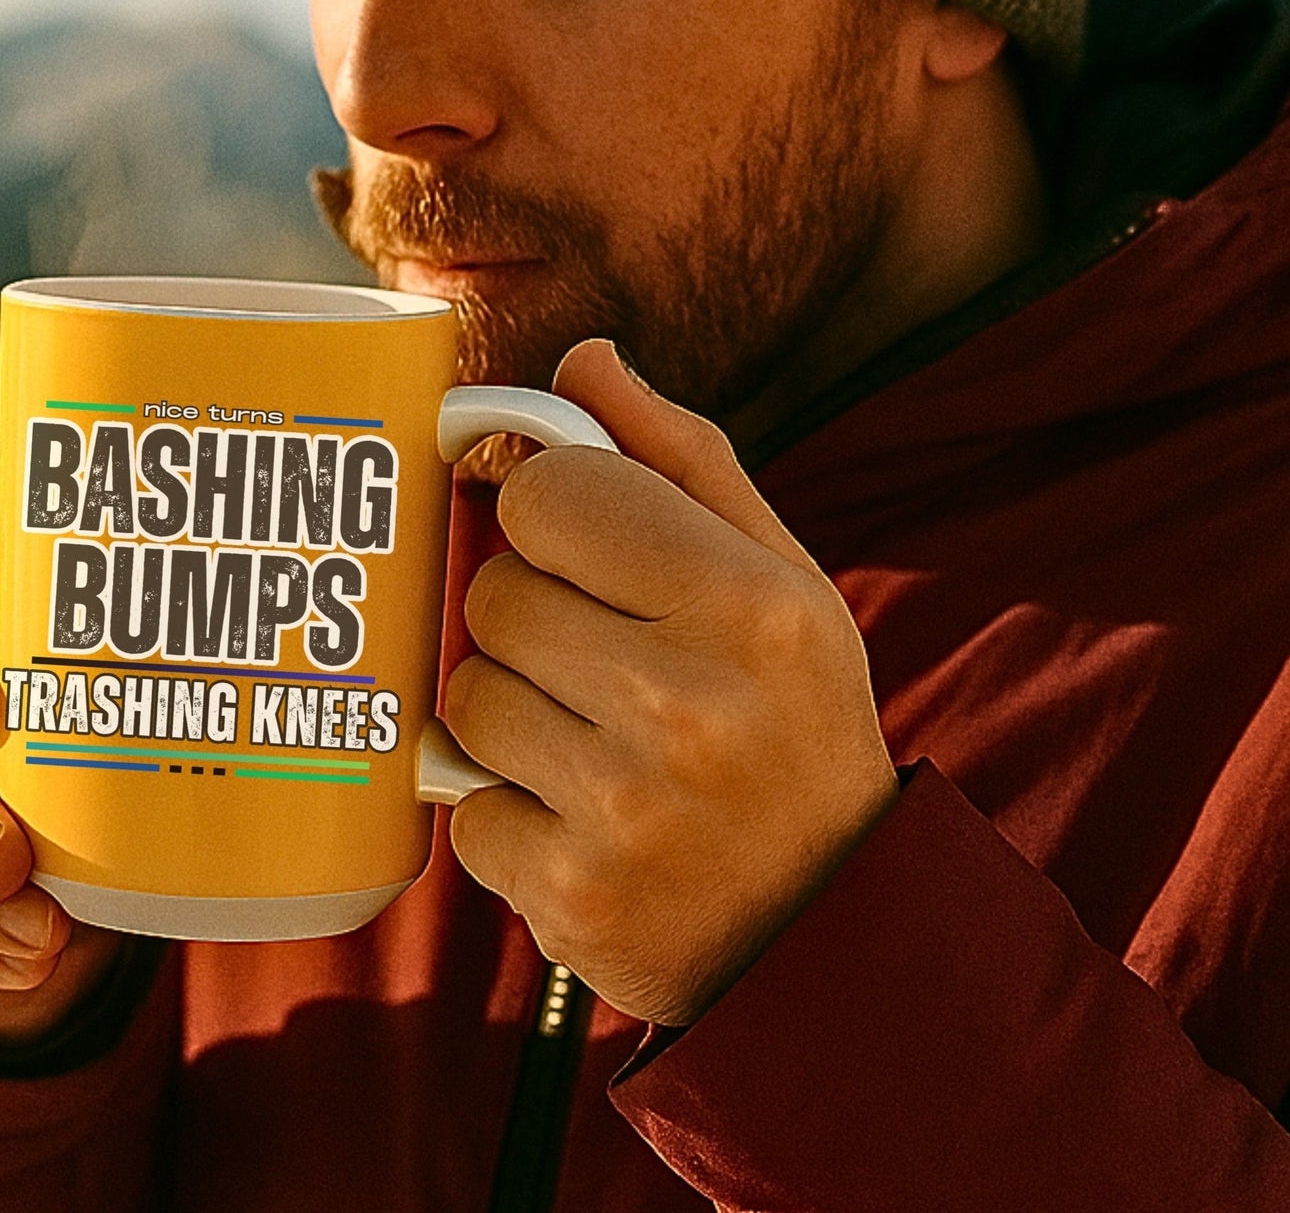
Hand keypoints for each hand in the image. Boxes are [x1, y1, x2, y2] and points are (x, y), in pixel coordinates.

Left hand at [442, 339, 898, 1026]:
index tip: (582, 546)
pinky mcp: (568, 895)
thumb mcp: (780, 578)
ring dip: (509, 713)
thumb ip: (678, 457)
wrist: (828, 931)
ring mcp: (623, 809)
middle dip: (531, 616)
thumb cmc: (790, 719)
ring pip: (466, 696)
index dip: (546, 513)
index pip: (544, 492)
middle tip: (605, 661)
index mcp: (746, 603)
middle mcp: (686, 704)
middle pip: (493, 593)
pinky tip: (582, 818)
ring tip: (597, 741)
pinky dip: (502, 809)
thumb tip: (581, 359)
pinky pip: (460, 804)